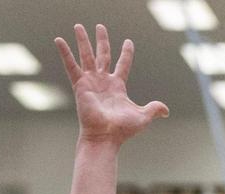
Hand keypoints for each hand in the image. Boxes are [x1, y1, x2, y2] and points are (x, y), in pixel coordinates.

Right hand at [55, 24, 168, 143]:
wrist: (105, 137)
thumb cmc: (121, 130)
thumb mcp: (142, 117)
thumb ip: (153, 109)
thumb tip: (166, 110)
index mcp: (117, 86)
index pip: (123, 64)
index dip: (126, 53)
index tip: (128, 41)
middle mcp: (103, 82)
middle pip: (103, 55)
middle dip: (101, 41)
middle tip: (100, 26)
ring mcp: (91, 82)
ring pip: (86, 56)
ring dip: (82, 40)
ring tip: (78, 25)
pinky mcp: (80, 85)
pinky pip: (71, 65)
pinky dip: (64, 53)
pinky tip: (59, 39)